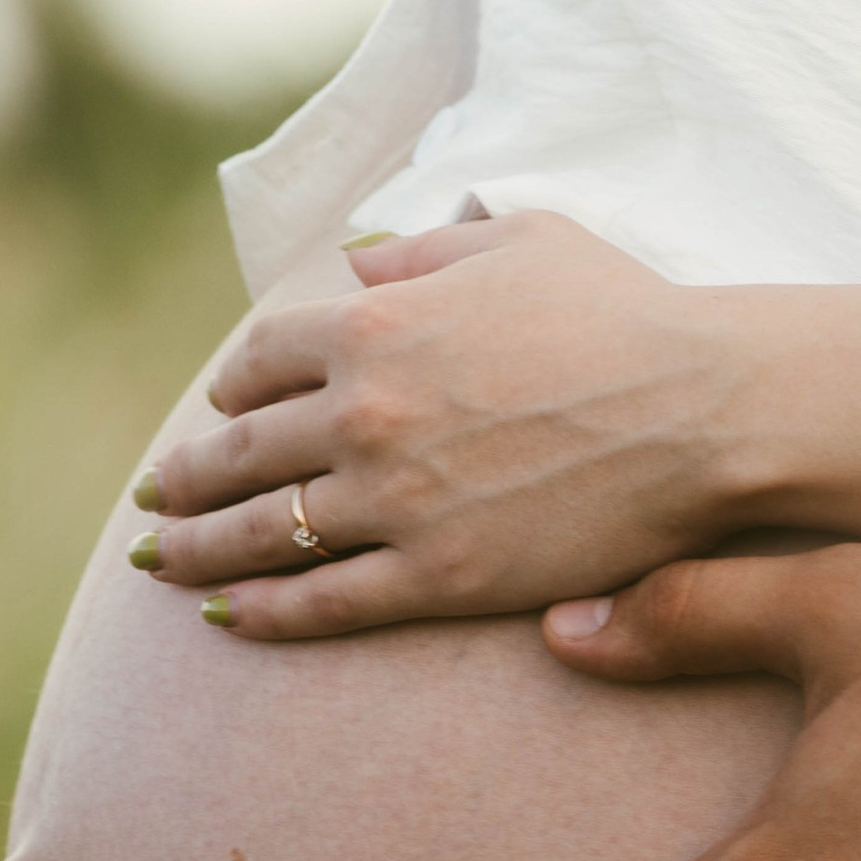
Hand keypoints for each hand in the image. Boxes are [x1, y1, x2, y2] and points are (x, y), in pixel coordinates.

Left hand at [135, 211, 751, 633]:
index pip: (262, 364)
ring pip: (266, 534)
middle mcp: (363, 413)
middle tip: (156, 502)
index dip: (233, 390)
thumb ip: (424, 248)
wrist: (704, 410)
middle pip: (240, 454)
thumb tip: (361, 257)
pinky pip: (325, 601)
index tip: (224, 409)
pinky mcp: (439, 578)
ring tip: (162, 565)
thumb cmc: (626, 313)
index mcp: (372, 323)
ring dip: (199, 552)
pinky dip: (266, 613)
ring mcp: (395, 503)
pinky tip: (230, 620)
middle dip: (186, 480)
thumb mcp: (518, 240)